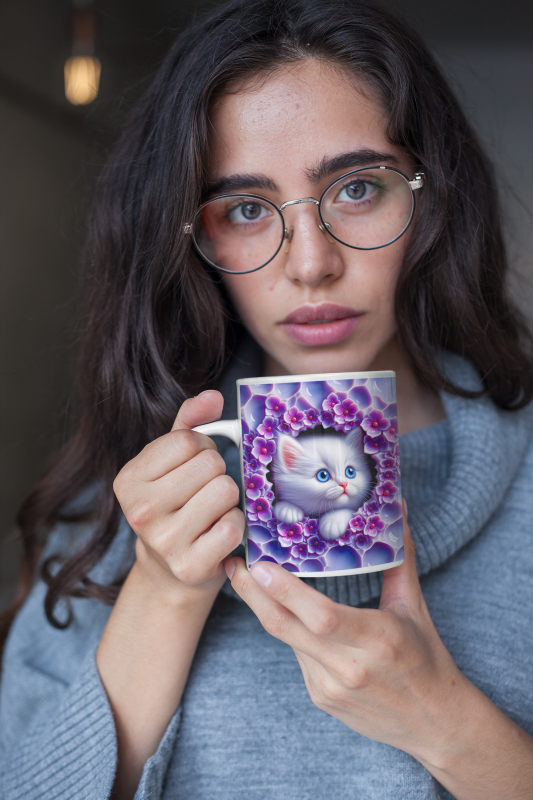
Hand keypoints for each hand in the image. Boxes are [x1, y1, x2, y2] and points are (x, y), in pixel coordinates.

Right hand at [114, 390, 243, 598]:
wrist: (170, 570)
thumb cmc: (175, 505)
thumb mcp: (171, 461)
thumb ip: (189, 423)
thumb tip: (213, 396)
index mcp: (128, 479)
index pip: (188, 440)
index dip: (203, 447)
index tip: (195, 466)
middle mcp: (140, 511)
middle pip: (210, 464)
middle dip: (218, 473)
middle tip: (205, 492)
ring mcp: (164, 541)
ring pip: (226, 490)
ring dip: (229, 499)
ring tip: (213, 511)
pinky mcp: (190, 565)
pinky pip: (233, 525)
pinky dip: (235, 525)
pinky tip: (219, 533)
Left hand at [225, 505, 466, 766]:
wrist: (434, 725)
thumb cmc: (426, 659)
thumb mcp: (414, 607)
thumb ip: (399, 558)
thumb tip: (398, 507)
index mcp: (378, 638)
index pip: (322, 616)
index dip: (286, 592)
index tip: (259, 566)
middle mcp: (349, 666)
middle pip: (287, 628)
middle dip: (253, 595)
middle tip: (235, 564)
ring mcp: (330, 686)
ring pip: (287, 639)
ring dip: (266, 608)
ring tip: (249, 577)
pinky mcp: (320, 698)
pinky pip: (297, 655)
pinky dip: (289, 630)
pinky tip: (285, 610)